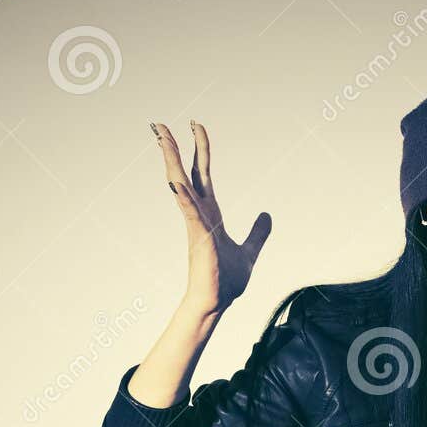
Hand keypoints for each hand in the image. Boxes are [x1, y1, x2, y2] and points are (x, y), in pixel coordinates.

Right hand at [152, 120, 271, 315]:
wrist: (217, 302)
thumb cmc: (227, 280)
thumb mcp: (250, 250)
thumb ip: (258, 232)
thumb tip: (267, 215)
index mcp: (209, 213)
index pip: (201, 173)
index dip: (199, 149)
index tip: (196, 126)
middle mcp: (198, 214)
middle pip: (183, 172)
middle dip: (173, 147)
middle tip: (159, 123)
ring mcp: (196, 224)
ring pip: (180, 185)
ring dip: (171, 162)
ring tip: (162, 139)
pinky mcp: (199, 238)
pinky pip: (190, 213)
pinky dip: (184, 198)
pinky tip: (177, 183)